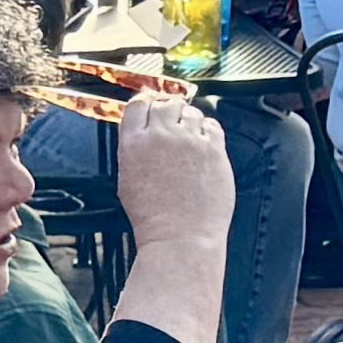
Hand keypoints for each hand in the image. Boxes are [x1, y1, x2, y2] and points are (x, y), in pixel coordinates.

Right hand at [105, 76, 236, 251]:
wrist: (179, 238)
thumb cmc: (153, 218)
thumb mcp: (128, 178)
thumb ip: (136, 149)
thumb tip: (144, 133)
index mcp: (133, 143)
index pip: (138, 104)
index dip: (147, 104)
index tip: (153, 109)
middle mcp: (161, 136)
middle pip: (166, 103)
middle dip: (170, 112)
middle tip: (174, 127)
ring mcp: (189, 141)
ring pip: (191, 112)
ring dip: (190, 121)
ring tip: (190, 142)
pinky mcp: (214, 149)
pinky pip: (213, 125)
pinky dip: (209, 131)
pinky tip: (205, 146)